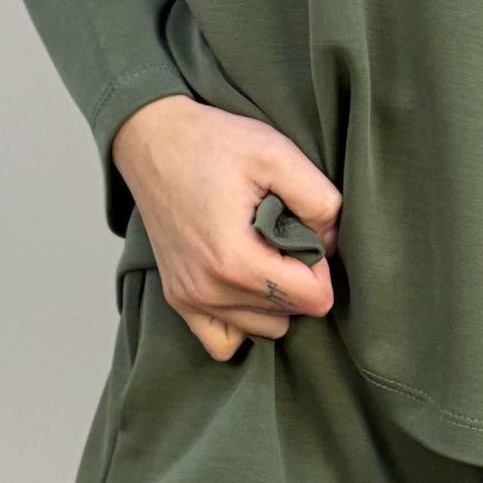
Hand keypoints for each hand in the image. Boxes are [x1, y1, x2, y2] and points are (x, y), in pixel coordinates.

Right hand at [110, 96, 341, 359]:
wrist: (151, 140)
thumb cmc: (210, 143)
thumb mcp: (276, 154)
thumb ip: (318, 199)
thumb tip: (331, 242)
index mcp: (236, 260)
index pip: (311, 299)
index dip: (322, 268)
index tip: (306, 235)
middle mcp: (209, 290)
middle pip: (289, 315)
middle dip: (297, 280)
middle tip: (281, 237)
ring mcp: (189, 299)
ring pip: (262, 330)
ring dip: (274, 302)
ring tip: (264, 256)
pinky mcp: (177, 299)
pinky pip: (222, 342)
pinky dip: (242, 322)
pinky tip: (247, 287)